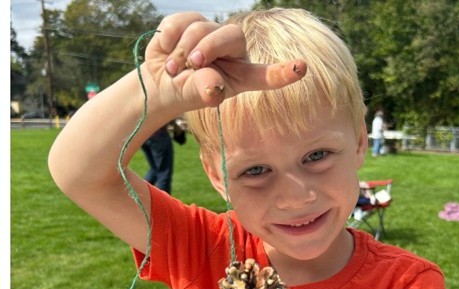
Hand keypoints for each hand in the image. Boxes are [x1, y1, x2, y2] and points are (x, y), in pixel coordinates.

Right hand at [142, 13, 308, 110]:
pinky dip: (168, 41)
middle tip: (191, 65)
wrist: (158, 82)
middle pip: (230, 36)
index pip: (267, 74)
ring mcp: (212, 32)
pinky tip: (166, 51)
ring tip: (173, 69)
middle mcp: (233, 49)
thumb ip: (204, 90)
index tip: (300, 68)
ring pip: (200, 28)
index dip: (283, 72)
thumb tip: (211, 87)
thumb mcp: (193, 96)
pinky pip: (180, 23)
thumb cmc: (183, 92)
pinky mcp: (190, 21)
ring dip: (180, 51)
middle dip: (208, 48)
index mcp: (243, 74)